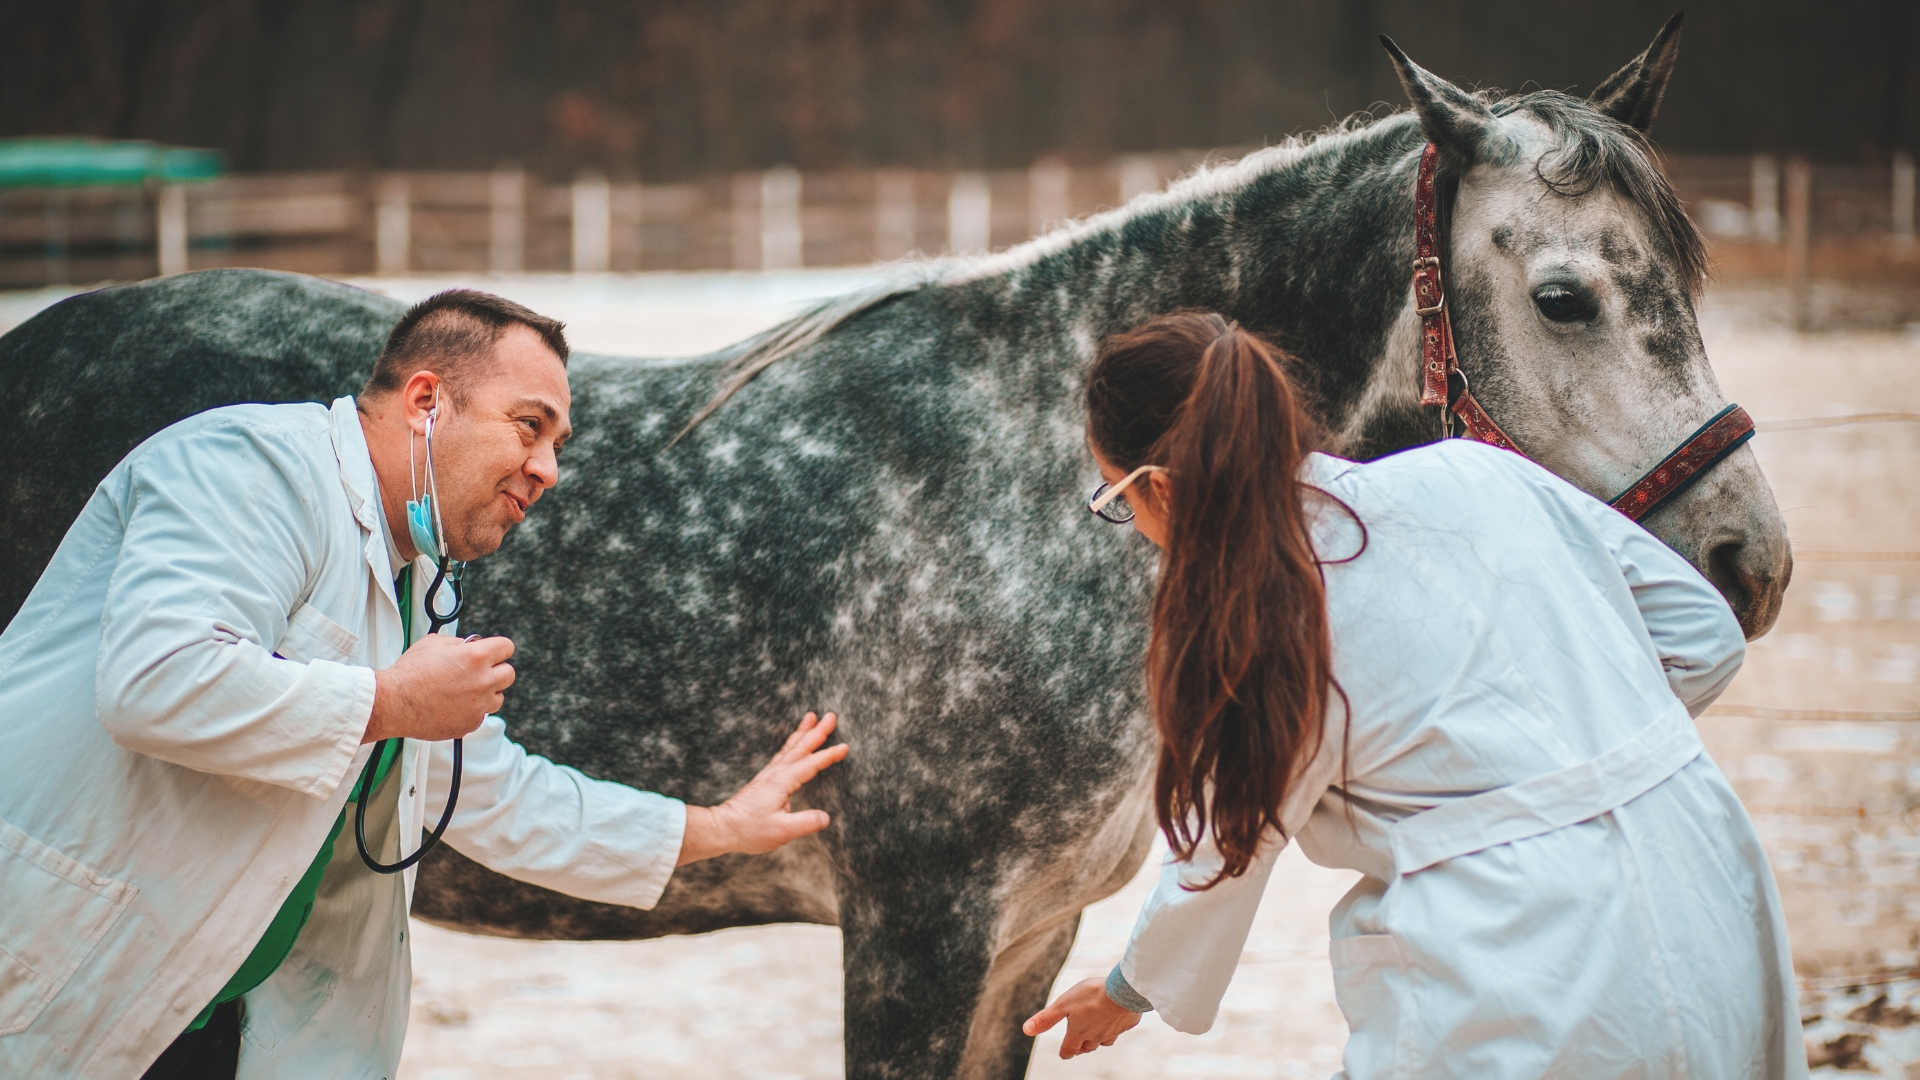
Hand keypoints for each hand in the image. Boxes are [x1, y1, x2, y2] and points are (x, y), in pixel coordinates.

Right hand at [365, 633, 514, 743]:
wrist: (394, 702)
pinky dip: (471, 711)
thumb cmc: (409, 673)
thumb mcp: (433, 643)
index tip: (494, 652)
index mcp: (476, 657)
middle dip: (496, 670)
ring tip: (464, 691)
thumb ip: (458, 643)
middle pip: (509, 674)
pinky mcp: (471, 723)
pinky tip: (452, 706)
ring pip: (498, 697)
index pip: (507, 647)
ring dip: (486, 693)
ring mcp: (479, 705)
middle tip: (479, 672)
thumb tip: (468, 646)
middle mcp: (483, 681)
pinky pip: (480, 715)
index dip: (498, 649)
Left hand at [677, 712, 849, 865]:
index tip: (845, 746)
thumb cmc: (750, 830)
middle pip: (801, 747)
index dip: (829, 755)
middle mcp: (777, 773)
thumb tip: (826, 817)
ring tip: (811, 717)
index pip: (811, 764)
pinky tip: (794, 742)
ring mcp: (770, 775)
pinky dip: (792, 744)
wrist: (723, 828)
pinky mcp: (765, 780)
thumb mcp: (782, 831)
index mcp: (783, 782)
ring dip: (803, 732)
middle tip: (831, 716)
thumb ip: (806, 823)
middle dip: (817, 731)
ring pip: (791, 748)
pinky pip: (783, 755)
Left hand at [1023, 977, 1141, 1058]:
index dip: (1064, 1051)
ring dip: (1096, 1039)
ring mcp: (1112, 1032)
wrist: (1123, 991)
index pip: (1068, 1050)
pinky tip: (1112, 1020)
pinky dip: (1112, 1028)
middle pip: (1085, 1048)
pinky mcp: (1125, 1025)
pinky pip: (1117, 1031)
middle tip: (1076, 1041)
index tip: (1064, 1052)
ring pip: (1102, 1042)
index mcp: (1078, 1033)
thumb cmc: (1091, 995)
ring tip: (1093, 1032)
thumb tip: (1026, 1030)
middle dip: (1079, 1046)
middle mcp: (1095, 1037)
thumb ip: (1046, 1018)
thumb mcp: (1063, 1004)